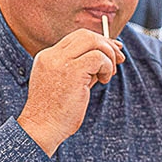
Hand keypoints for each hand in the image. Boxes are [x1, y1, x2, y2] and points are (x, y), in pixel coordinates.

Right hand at [17, 29, 124, 155]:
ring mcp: (60, 61)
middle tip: (119, 59)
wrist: (42, 128)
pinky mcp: (72, 71)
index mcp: (48, 57)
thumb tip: (108, 56)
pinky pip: (98, 57)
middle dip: (107, 44)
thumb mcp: (69, 84)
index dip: (99, 41)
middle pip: (86, 34)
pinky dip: (107, 66)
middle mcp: (52, 55)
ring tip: (107, 75)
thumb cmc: (57, 112)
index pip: (77, 38)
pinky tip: (103, 80)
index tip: (114, 50)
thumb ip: (84, 69)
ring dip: (108, 56)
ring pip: (93, 41)